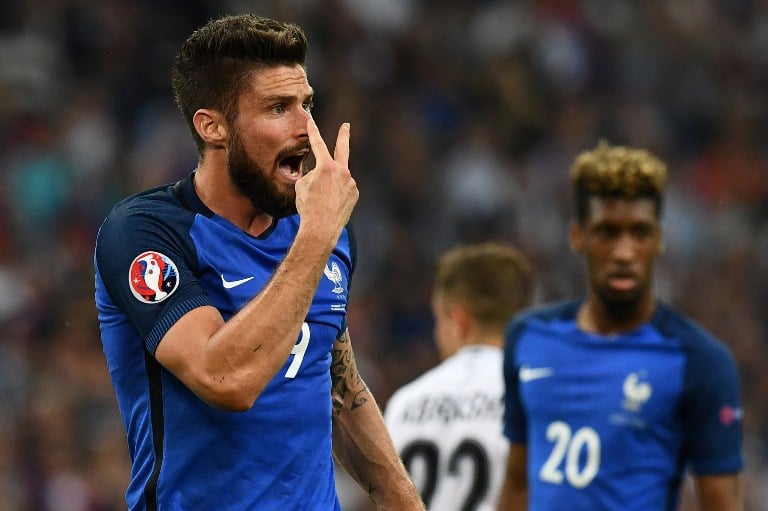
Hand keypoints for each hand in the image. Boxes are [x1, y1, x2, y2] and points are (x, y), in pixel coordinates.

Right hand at [295, 118, 358, 241]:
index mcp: (326, 167)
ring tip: (322, 200)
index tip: (312, 121)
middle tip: (346, 126)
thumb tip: (319, 175)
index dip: (313, 132)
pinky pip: (343, 189)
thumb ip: (312, 175)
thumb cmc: (308, 206)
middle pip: (343, 149)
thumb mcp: (302, 186)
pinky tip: (330, 204)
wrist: (321, 227)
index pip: (318, 144)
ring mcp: (350, 182)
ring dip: (330, 185)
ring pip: (338, 179)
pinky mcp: (355, 194)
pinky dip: (336, 195)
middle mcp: (342, 171)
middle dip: (343, 135)